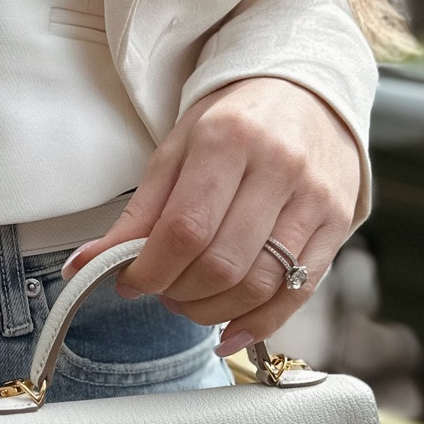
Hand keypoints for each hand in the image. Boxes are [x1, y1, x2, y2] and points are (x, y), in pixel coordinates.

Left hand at [63, 77, 360, 352]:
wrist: (306, 92)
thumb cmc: (234, 122)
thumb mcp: (177, 150)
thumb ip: (139, 212)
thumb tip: (85, 264)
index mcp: (229, 139)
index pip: (184, 228)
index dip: (150, 270)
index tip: (129, 281)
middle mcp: (278, 168)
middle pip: (222, 263)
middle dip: (179, 293)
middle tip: (162, 289)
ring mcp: (314, 198)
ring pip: (261, 284)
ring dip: (213, 311)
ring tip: (190, 301)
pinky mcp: (337, 224)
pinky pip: (298, 292)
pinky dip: (258, 324)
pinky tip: (228, 331)